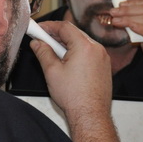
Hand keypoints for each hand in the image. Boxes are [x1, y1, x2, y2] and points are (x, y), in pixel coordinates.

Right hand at [29, 21, 138, 141]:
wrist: (91, 115)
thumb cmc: (74, 97)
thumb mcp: (52, 72)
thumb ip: (43, 53)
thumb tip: (37, 43)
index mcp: (85, 46)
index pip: (65, 27)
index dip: (49, 26)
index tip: (39, 29)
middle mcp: (97, 48)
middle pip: (75, 33)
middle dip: (58, 35)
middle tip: (43, 41)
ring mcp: (103, 57)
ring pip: (83, 42)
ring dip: (68, 44)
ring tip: (54, 54)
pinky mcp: (105, 66)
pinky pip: (90, 52)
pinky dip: (78, 52)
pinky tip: (67, 63)